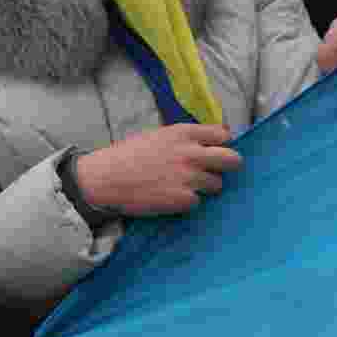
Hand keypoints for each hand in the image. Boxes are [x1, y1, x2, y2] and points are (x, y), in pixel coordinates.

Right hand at [74, 124, 241, 216]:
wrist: (104, 178)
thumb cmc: (125, 156)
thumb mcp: (156, 137)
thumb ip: (181, 140)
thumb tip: (202, 146)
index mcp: (183, 133)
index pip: (223, 135)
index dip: (220, 145)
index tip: (212, 152)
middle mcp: (191, 153)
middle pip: (232, 160)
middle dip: (226, 167)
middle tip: (212, 173)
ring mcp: (189, 177)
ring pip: (217, 184)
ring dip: (204, 187)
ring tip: (182, 188)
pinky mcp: (183, 199)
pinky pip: (197, 202)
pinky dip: (186, 202)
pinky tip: (168, 198)